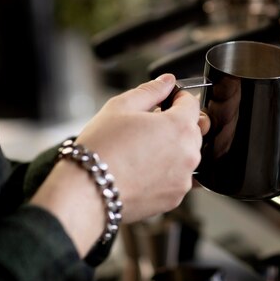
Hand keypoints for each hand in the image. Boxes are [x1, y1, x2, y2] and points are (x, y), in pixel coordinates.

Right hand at [31, 74, 204, 255]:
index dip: (176, 99)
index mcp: (180, 127)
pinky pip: (177, 178)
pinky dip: (165, 172)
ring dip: (171, 149)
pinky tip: (142, 170)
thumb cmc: (101, 149)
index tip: (164, 102)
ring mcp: (183, 179)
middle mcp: (188, 154)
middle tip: (145, 128)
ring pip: (186, 156)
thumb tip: (167, 81)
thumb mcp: (121, 106)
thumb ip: (150, 91)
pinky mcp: (175, 199)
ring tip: (140, 151)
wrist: (87, 192)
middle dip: (175, 125)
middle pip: (192, 130)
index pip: (191, 103)